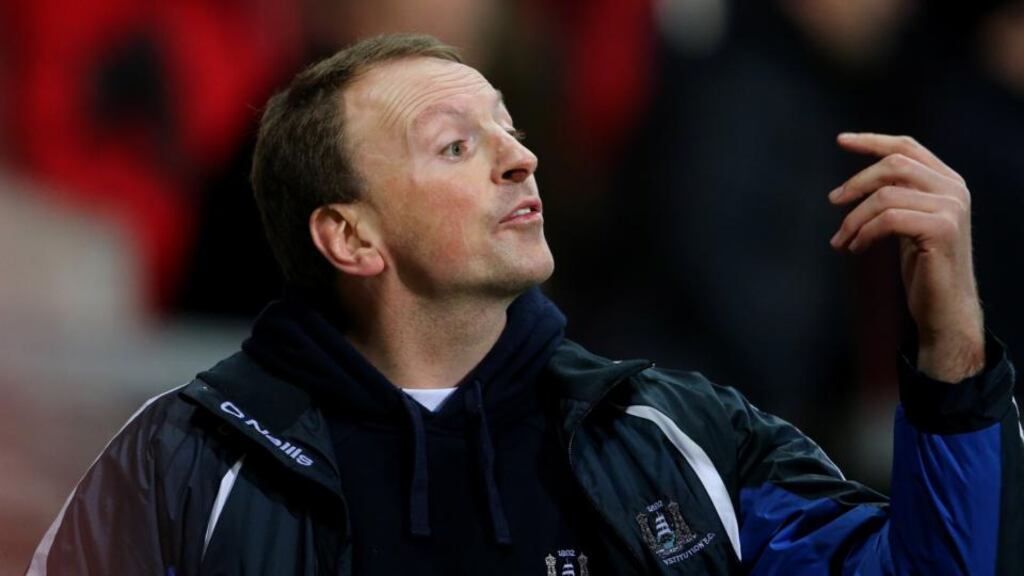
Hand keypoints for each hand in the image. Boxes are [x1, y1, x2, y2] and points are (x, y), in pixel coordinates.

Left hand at [828, 133, 983, 381]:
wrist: (945, 308)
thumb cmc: (923, 267)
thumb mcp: (909, 222)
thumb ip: (898, 196)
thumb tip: (857, 181)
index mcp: (947, 181)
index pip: (907, 148)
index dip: (872, 141)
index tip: (841, 140)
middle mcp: (954, 189)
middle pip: (894, 165)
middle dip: (856, 182)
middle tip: (832, 202)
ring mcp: (951, 208)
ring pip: (886, 196)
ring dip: (854, 219)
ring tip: (841, 240)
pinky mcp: (941, 230)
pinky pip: (888, 219)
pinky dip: (863, 233)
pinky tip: (855, 249)